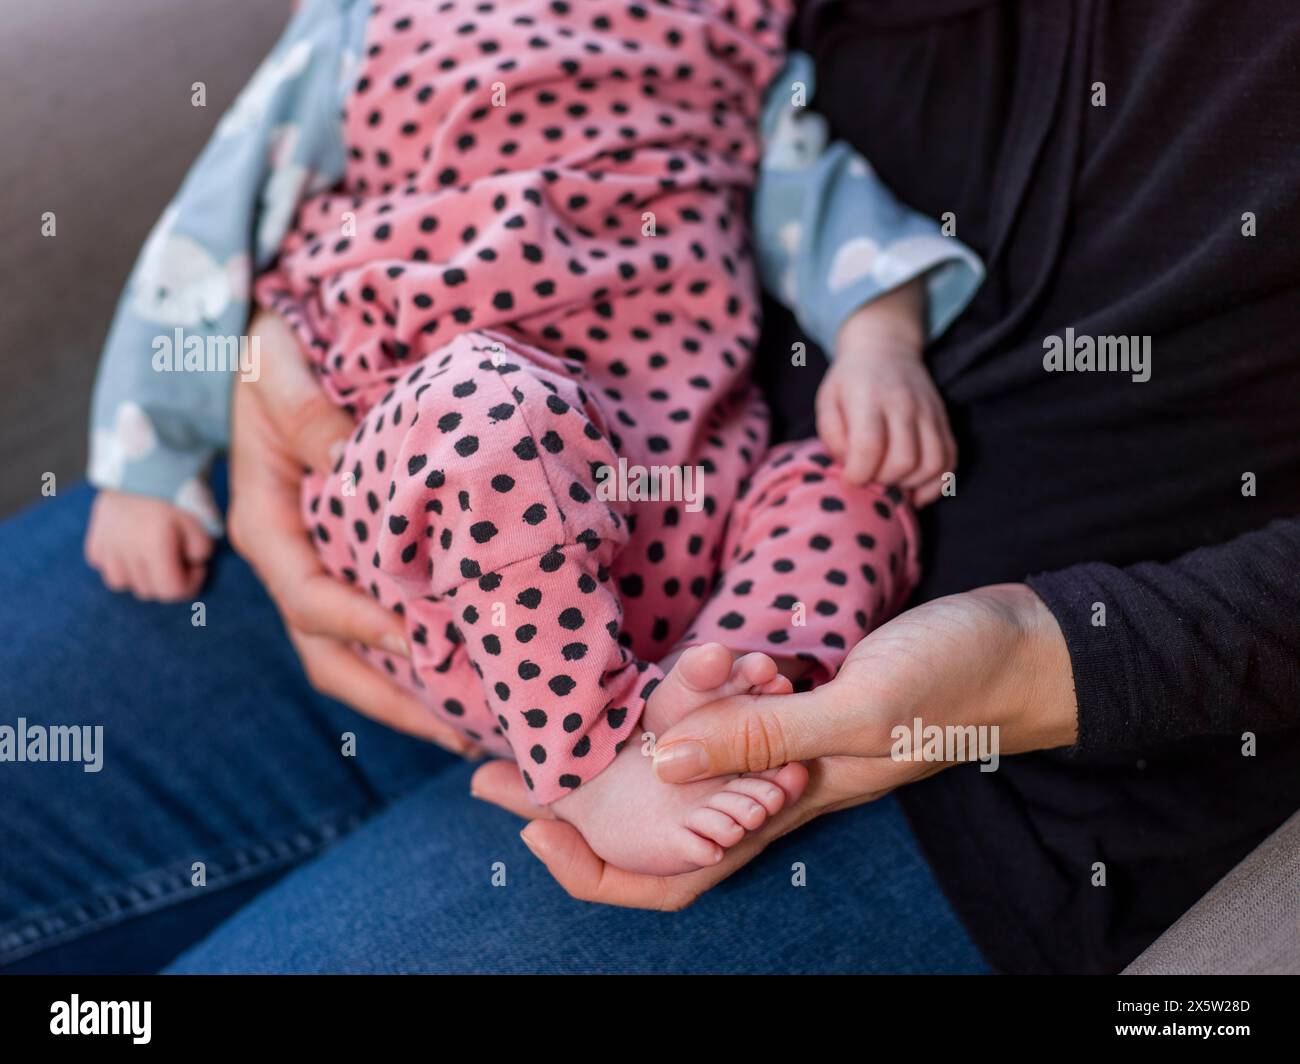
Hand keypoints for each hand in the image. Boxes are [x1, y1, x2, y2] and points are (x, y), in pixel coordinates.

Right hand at [85, 490, 211, 600]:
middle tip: (179, 558)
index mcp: (153, 547)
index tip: (198, 567)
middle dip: (168, 580)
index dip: (190, 585)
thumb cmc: (176, 492)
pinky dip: (117, 563)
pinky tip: (132, 548)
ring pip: (121, 583)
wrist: (143, 464)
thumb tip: (191, 563)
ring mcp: (105, 546)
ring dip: (141, 576)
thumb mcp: (200, 520)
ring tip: (153, 557)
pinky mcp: (93, 538)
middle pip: (147, 591)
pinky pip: (102, 565)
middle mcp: (124, 551)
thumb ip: (201, 550)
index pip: (170, 591)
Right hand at [227, 307, 477, 754]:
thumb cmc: (272, 357)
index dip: (363, 627)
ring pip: (355, 655)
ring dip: (410, 695)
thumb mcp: (279, 373)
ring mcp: (321, 569)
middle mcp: (292, 562)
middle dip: (394, 701)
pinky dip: (417, 658)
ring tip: (478, 727)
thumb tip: (351, 460)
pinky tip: (469, 674)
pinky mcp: (350, 563)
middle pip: (332, 654)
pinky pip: (378, 625)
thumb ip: (308, 414)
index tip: (423, 644)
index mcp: (268, 527)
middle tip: (464, 733)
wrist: (269, 347)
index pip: (311, 598)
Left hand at [471, 583, 1077, 907]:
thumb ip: (765, 732)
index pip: (672, 870)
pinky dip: (674, 701)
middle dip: (572, 807)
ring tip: (547, 725)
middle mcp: (772, 783)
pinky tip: (642, 679)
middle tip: (491, 769)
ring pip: (679, 767)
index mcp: (785, 803)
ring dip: (613, 753)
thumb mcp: (859, 706)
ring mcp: (783, 741)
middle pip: (654, 821)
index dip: (596, 869)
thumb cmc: (957, 683)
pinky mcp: (796, 699)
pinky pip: (717, 713)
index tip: (527, 828)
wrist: (1025, 646)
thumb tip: (660, 759)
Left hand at [817, 280, 955, 504]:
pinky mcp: (944, 421)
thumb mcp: (827, 401)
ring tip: (891, 479)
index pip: (869, 446)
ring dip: (910, 484)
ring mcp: (930, 412)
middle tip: (870, 475)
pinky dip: (936, 483)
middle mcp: (904, 404)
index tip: (850, 476)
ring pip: (932, 464)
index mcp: (869, 398)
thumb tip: (852, 467)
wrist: (886, 348)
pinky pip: (950, 461)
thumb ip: (833, 436)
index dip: (858, 473)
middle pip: (903, 460)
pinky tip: (915, 488)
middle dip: (883, 480)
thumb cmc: (850, 382)